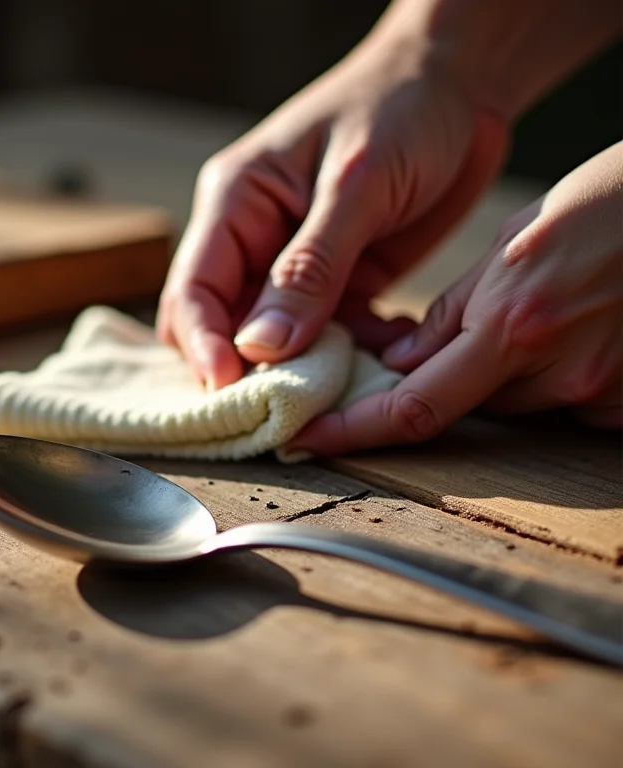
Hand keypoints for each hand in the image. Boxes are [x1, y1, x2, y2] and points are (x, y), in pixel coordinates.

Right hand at [156, 25, 508, 389]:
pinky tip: (382, 361)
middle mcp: (255, 241)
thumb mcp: (355, 184)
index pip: (194, 289)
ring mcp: (297, 268)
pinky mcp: (340, 284)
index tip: (229, 392)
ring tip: (339, 391)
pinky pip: (330, 337)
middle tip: (278, 409)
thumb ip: (309, 266)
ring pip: (277, 343)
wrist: (460, 87)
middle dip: (244, 371)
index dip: (203, 346)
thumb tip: (261, 345)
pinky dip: (350, 357)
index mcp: (236, 204)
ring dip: (304, 371)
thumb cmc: (400, 109)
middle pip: (223, 325)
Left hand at [289, 141, 622, 455]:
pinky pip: (568, 401)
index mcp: (511, 327)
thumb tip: (402, 366)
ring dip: (512, 368)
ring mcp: (602, 392)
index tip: (311, 441)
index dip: (355, 430)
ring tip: (550, 305)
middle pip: (469, 404)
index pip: (414, 405)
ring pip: (519, 402)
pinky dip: (558, 371)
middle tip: (481, 323)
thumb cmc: (607, 206)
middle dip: (457, 373)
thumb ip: (453, 314)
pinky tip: (584, 322)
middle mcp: (557, 372)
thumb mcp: (513, 244)